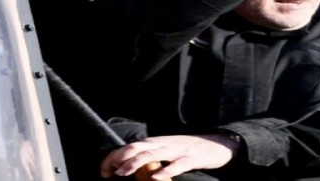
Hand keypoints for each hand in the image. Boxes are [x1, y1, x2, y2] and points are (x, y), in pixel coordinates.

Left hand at [100, 133, 240, 179]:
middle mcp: (164, 144)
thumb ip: (150, 154)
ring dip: (136, 163)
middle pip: (139, 147)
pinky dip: (165, 170)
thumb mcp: (166, 149)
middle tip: (110, 172)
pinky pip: (177, 164)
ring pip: (153, 154)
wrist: (215, 143)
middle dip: (121, 158)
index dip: (116, 156)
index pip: (131, 146)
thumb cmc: (187, 149)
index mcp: (156, 142)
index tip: (104, 170)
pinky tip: (156, 177)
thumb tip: (128, 165)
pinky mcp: (190, 158)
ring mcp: (177, 150)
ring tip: (124, 173)